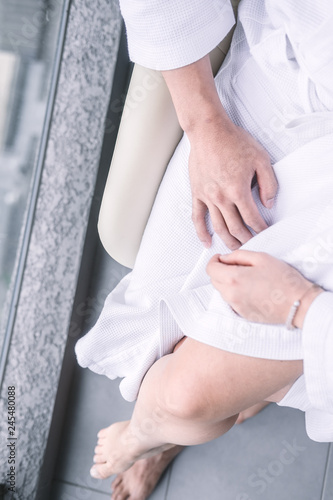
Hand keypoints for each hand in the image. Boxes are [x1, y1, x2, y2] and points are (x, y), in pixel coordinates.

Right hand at [188, 120, 276, 249]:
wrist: (208, 131)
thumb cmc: (234, 142)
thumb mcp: (261, 159)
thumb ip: (268, 184)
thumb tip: (268, 203)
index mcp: (238, 190)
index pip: (253, 218)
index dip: (261, 228)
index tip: (266, 232)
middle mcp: (222, 198)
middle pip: (236, 228)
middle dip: (247, 239)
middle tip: (254, 244)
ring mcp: (207, 197)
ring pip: (218, 227)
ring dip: (228, 240)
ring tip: (236, 248)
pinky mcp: (197, 193)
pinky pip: (198, 218)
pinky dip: (201, 233)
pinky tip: (207, 242)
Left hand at [206, 250, 322, 326]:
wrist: (298, 304)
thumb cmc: (283, 279)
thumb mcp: (261, 258)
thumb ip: (238, 255)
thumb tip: (225, 258)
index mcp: (233, 278)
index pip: (210, 269)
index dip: (214, 260)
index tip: (221, 258)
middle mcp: (231, 294)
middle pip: (214, 280)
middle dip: (220, 271)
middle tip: (236, 265)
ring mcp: (236, 306)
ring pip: (222, 291)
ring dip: (227, 282)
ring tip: (246, 277)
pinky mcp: (243, 314)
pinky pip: (232, 301)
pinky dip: (235, 293)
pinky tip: (251, 289)